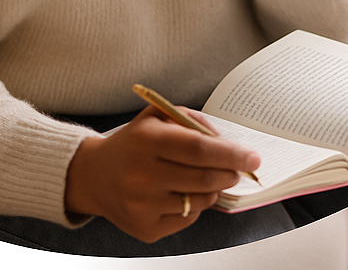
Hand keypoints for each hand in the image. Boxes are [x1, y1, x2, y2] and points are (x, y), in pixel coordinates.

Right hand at [64, 105, 259, 241]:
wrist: (95, 176)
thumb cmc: (133, 143)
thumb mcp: (155, 117)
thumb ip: (190, 120)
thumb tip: (226, 142)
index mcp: (146, 140)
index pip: (199, 148)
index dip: (231, 153)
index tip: (252, 157)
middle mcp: (142, 175)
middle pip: (204, 178)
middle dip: (230, 173)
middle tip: (239, 169)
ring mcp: (143, 206)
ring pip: (200, 201)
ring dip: (213, 189)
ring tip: (205, 178)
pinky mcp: (146, 229)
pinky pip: (188, 219)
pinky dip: (194, 205)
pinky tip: (180, 193)